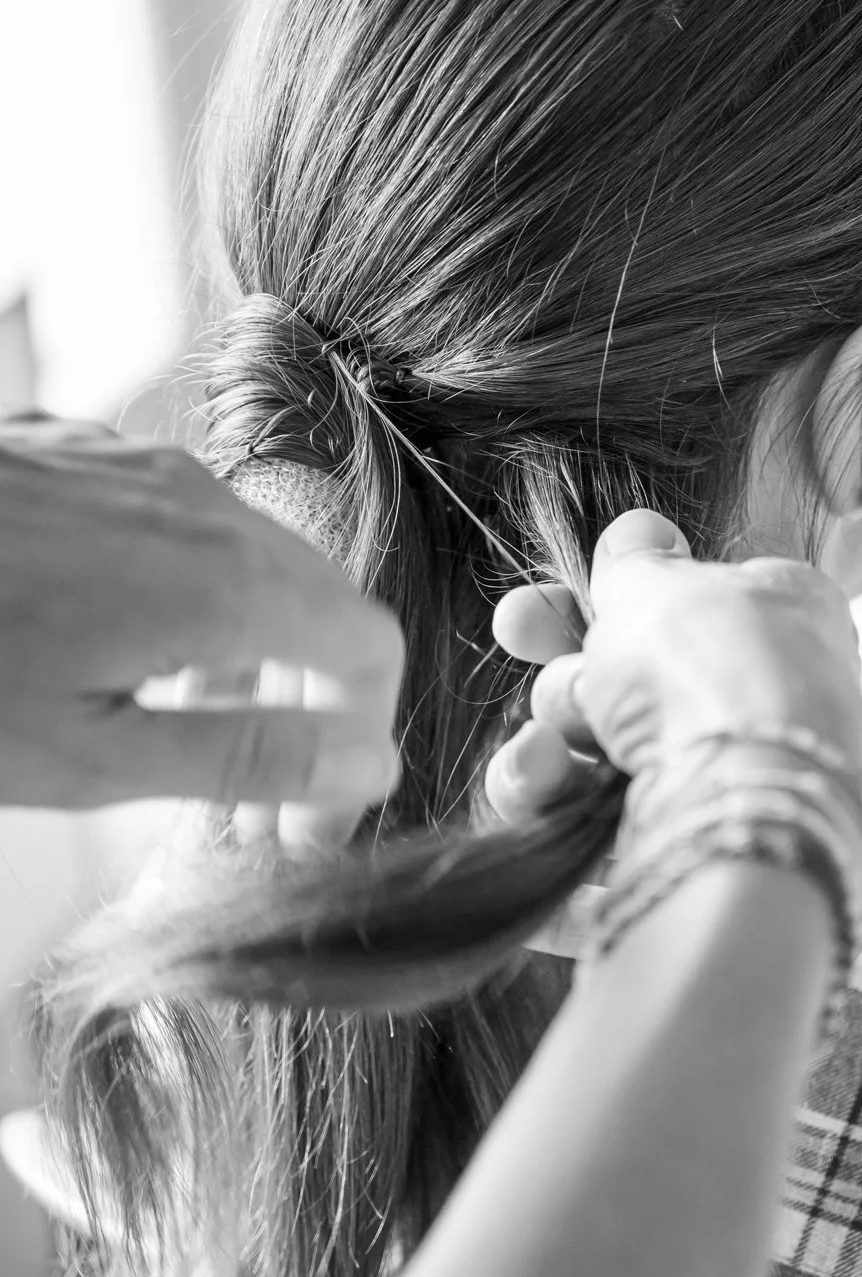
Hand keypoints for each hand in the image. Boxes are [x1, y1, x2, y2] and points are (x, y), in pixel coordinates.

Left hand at [0, 418, 402, 813]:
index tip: (311, 824)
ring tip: (183, 737)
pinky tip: (112, 656)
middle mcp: (197, 501)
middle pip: (314, 602)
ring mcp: (135, 464)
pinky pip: (170, 526)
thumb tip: (369, 767)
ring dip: (245, 655)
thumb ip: (245, 757)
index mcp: (222, 581)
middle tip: (257, 811)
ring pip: (243, 560)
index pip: (370, 648)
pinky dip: (179, 599)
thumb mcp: (89, 755)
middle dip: (305, 708)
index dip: (361, 742)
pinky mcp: (76, 452)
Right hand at [485, 509, 861, 823]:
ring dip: (556, 730)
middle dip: (567, 668)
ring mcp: (720, 782)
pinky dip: (553, 794)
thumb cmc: (710, 668)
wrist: (741, 803)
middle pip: (629, 677)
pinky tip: (541, 776)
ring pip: (599, 749)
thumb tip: (638, 535)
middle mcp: (759, 700)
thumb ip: (635, 563)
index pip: (682, 603)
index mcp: (781, 617)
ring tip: (553, 740)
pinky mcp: (678, 851)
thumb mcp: (657, 584)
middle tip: (518, 630)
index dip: (607, 598)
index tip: (545, 600)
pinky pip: (589, 818)